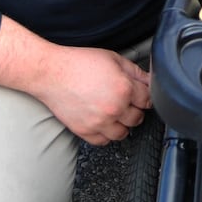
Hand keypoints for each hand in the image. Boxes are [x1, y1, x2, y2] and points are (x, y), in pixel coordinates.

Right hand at [33, 46, 151, 145]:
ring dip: (123, 124)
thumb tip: (150, 80)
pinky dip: (106, 134)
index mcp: (124, 89)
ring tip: (116, 113)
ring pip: (123, 134)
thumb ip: (135, 72)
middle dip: (135, 109)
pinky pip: (103, 141)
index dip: (146, 96)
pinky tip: (103, 122)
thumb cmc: (79, 63)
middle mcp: (114, 109)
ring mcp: (99, 123)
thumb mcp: (114, 59)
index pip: (148, 100)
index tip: (142, 95)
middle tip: (128, 101)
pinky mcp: (84, 131)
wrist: (52, 73)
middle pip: (137, 118)